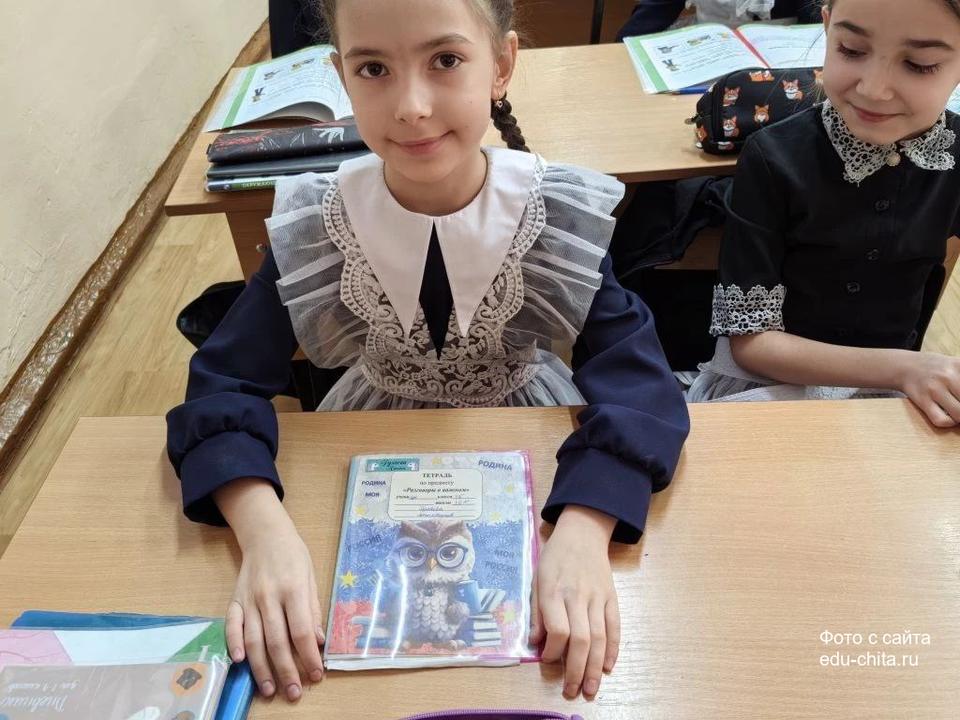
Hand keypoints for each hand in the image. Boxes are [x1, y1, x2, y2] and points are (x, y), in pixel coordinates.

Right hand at [216, 479, 324, 702]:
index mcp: (294, 589)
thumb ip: (313, 610)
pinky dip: (234, 643)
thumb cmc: (294, 556)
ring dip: (261, 668)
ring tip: (269, 689)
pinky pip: (231, 625)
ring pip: (254, 639)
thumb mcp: (312, 577)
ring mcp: (249, 599)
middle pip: (277, 641)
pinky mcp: (234, 600)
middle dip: (286, 670)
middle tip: (294, 693)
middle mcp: (269, 596)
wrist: (265, 535)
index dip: (309, 657)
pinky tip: (239, 662)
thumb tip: (318, 641)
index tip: (317, 676)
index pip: (301, 630)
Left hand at [530, 505, 618, 699]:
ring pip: (600, 637)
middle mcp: (577, 596)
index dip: (553, 651)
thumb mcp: (536, 578)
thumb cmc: (555, 556)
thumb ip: (536, 611)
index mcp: (554, 591)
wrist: (583, 533)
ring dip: (596, 667)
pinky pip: (615, 626)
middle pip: (581, 639)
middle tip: (572, 691)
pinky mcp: (612, 597)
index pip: (558, 629)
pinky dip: (613, 648)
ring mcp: (598, 597)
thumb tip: (537, 643)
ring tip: (592, 688)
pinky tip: (609, 667)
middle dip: (577, 670)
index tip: (548, 660)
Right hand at [899, 352, 959, 427]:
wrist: (906, 366)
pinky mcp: (922, 400)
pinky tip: (950, 417)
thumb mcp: (958, 364)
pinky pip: (941, 420)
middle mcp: (948, 376)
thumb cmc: (938, 368)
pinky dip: (949, 423)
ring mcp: (934, 388)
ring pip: (959, 414)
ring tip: (959, 414)